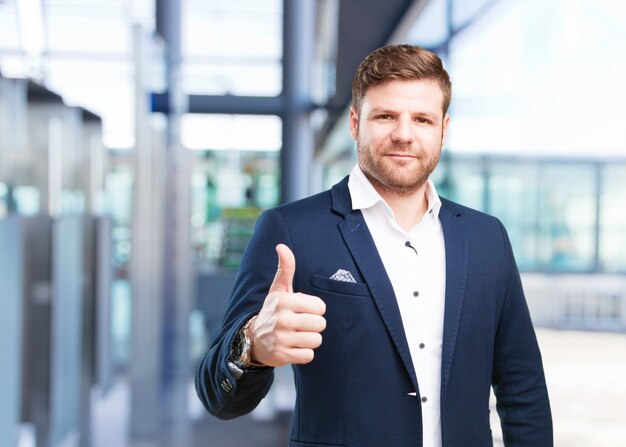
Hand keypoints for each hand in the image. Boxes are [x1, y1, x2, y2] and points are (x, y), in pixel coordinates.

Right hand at [249, 244, 326, 366]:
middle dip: (313, 325)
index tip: (302, 310)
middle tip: (299, 324)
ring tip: (296, 336)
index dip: (314, 309)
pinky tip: (292, 347)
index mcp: (285, 301)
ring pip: (316, 340)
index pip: (321, 307)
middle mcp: (282, 319)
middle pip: (320, 325)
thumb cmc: (273, 311)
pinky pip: (308, 356)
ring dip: (309, 340)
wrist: (253, 339)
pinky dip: (303, 354)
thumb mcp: (278, 290)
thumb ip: (285, 268)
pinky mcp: (282, 356)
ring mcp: (281, 339)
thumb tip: (282, 246)